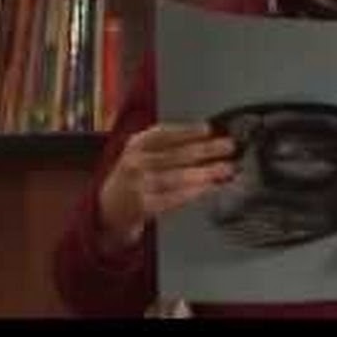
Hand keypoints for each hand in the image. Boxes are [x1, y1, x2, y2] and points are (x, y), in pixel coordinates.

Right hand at [98, 123, 236, 253]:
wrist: (108, 208)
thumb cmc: (135, 175)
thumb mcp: (143, 152)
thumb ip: (169, 144)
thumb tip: (209, 138)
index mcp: (137, 144)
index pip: (164, 133)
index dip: (187, 130)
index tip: (209, 129)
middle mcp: (136, 162)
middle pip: (175, 154)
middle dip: (205, 150)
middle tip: (228, 146)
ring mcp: (138, 185)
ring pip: (175, 177)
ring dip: (204, 172)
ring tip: (225, 169)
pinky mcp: (143, 207)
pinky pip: (171, 199)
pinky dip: (192, 193)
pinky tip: (209, 189)